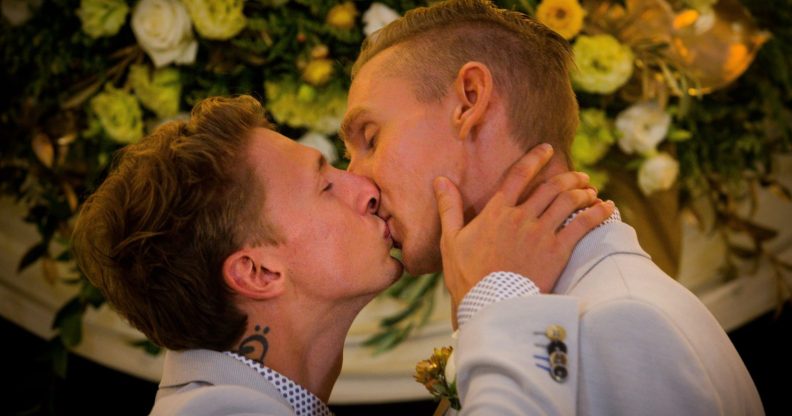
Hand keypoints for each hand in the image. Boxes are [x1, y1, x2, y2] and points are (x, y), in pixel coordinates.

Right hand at [434, 144, 614, 324]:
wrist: (489, 304)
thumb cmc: (466, 275)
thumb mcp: (451, 239)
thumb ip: (449, 207)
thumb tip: (440, 180)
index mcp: (496, 212)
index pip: (518, 175)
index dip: (534, 159)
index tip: (546, 149)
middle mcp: (521, 217)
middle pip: (550, 187)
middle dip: (568, 177)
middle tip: (579, 175)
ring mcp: (540, 233)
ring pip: (567, 201)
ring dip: (582, 191)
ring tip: (590, 189)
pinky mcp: (557, 251)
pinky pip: (582, 225)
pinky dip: (596, 213)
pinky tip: (606, 207)